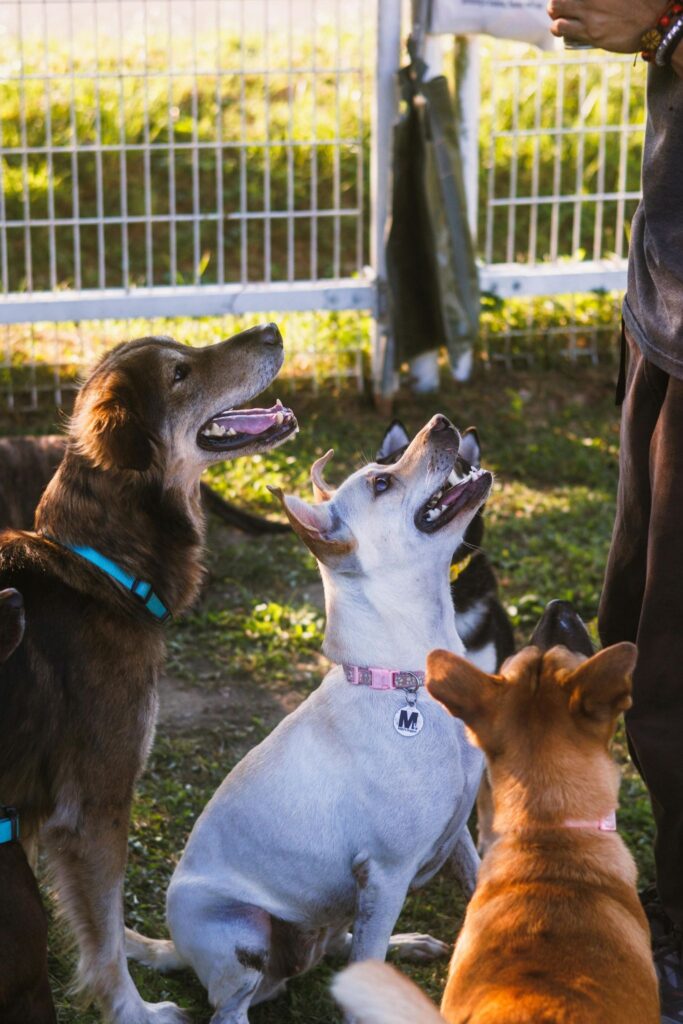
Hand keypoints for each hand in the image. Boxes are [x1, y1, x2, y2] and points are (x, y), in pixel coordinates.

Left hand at [547, 0, 665, 50]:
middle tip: (558, 6)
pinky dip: (558, 28)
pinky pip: (563, 28)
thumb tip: (591, 3)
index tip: (565, 0)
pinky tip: (559, 29)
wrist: (654, 23)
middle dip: (556, 1)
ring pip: (556, 10)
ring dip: (554, 14)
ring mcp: (590, 12)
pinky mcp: (590, 31)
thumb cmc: (642, 3)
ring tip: (557, 18)